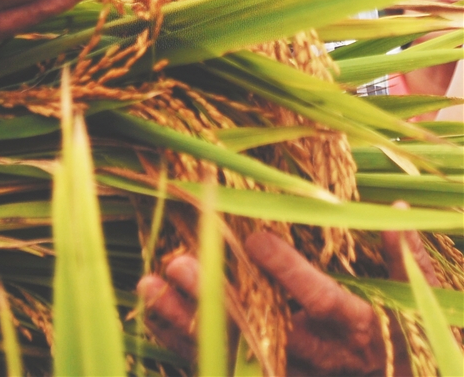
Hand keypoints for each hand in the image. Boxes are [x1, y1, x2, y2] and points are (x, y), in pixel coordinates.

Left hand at [138, 224, 437, 375]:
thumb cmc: (409, 346)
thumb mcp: (418, 306)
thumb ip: (406, 260)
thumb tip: (393, 207)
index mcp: (357, 331)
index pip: (320, 302)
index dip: (290, 273)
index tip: (256, 240)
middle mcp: (319, 360)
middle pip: (261, 329)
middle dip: (216, 297)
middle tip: (177, 261)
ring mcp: (290, 376)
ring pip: (231, 352)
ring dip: (186, 322)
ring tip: (149, 284)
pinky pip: (221, 369)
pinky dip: (183, 345)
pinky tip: (153, 316)